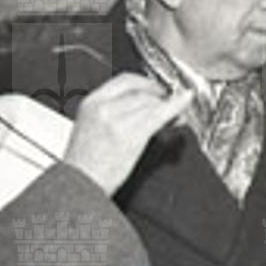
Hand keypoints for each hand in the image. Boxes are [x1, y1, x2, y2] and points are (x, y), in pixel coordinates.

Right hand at [64, 74, 191, 196]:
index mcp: (92, 102)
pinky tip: (185, 101)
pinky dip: (176, 106)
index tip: (157, 89)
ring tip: (177, 114)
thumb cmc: (85, 164)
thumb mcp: (91, 128)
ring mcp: (117, 119)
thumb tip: (141, 107)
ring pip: (151, 102)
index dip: (147, 83)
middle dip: (160, 95)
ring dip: (168, 105)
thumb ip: (112, 113)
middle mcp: (103, 106)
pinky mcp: (131, 134)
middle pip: (141, 90)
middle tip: (172, 102)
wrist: (80, 185)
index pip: (125, 80)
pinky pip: (159, 114)